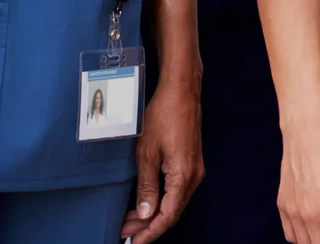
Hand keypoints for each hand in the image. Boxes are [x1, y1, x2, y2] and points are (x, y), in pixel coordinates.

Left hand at [122, 77, 203, 243]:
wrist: (181, 91)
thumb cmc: (163, 116)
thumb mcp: (147, 153)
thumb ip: (147, 186)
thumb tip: (146, 213)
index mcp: (183, 176)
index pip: (167, 216)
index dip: (150, 233)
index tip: (132, 243)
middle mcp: (193, 176)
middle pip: (173, 212)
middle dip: (149, 226)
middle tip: (125, 232)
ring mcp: (194, 169)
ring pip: (175, 202)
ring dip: (154, 213)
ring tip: (130, 219)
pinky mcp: (191, 162)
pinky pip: (177, 190)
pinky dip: (161, 200)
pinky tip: (146, 200)